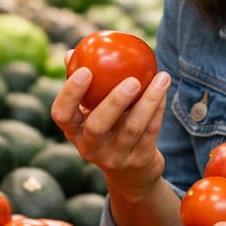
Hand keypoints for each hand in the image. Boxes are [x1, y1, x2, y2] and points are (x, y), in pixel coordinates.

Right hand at [50, 63, 172, 197]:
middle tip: (133, 80)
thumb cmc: (107, 128)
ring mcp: (115, 158)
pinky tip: (164, 89)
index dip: (70, 94)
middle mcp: (90, 148)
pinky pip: (151, 131)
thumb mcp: (92, 111)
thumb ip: (84, 83)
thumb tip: (72, 52)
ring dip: (149, 101)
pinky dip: (159, 108)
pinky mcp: (138, 161)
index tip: (86, 71)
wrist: (130, 173)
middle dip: (115, 101)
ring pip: (132, 128)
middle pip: (98, 126)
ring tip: (161, 77)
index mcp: (74, 131)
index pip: (62, 114)